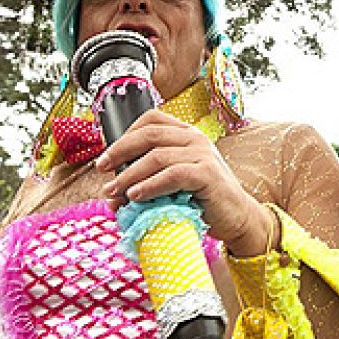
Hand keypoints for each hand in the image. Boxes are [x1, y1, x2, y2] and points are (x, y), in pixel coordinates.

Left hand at [95, 110, 275, 257]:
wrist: (236, 219)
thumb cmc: (202, 202)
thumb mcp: (172, 185)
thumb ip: (146, 180)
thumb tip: (111, 193)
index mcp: (186, 135)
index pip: (151, 119)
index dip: (125, 134)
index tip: (107, 157)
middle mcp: (195, 138)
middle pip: (149, 134)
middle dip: (119, 152)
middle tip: (102, 170)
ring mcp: (203, 154)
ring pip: (156, 156)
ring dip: (129, 175)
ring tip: (114, 192)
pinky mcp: (207, 174)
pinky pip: (172, 175)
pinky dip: (149, 185)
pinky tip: (135, 196)